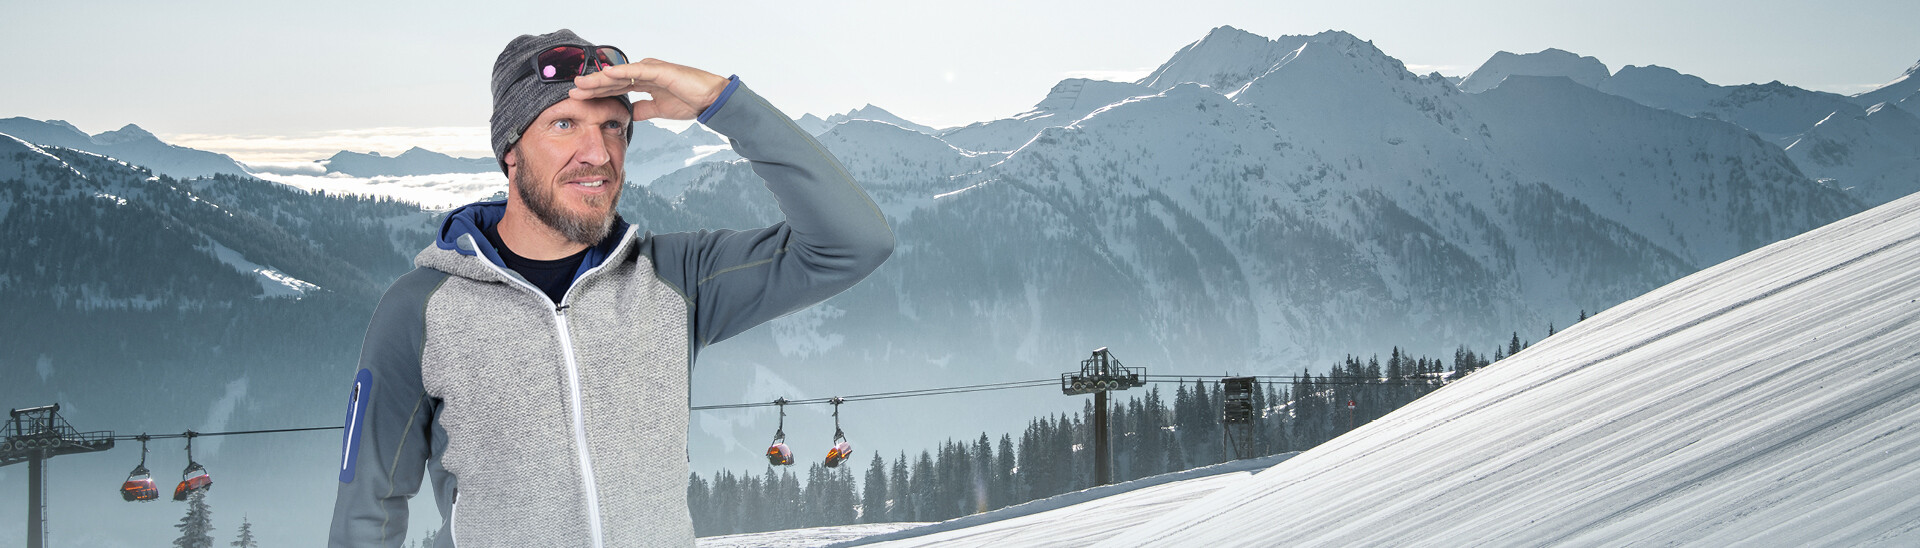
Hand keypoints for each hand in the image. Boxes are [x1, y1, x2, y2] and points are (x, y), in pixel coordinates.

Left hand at [570, 58, 729, 122]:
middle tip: (573, 90)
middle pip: (613, 79)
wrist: (711, 100)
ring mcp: (651, 70)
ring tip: (582, 83)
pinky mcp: (660, 70)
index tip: (580, 98)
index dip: (597, 92)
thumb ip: (643, 110)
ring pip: (621, 74)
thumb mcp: (659, 109)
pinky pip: (637, 71)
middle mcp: (645, 72)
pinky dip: (621, 72)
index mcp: (644, 81)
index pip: (616, 86)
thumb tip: (629, 115)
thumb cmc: (690, 101)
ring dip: (600, 79)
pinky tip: (606, 74)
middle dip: (592, 85)